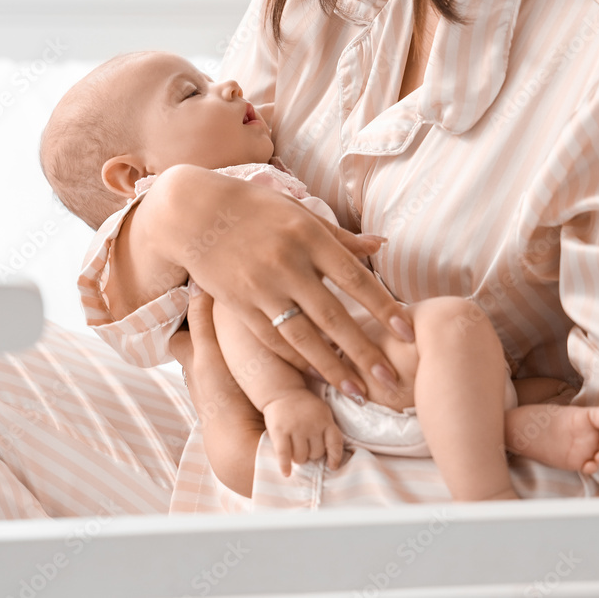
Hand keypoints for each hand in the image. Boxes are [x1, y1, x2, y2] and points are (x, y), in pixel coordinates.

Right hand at [144, 164, 413, 398]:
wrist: (191, 212)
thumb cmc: (252, 207)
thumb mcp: (297, 211)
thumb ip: (339, 236)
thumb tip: (380, 247)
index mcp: (307, 236)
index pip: (354, 278)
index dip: (383, 306)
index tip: (407, 331)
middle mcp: (286, 264)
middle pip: (333, 316)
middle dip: (364, 351)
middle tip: (391, 379)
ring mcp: (261, 288)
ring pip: (303, 337)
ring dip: (333, 368)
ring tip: (358, 391)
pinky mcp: (239, 306)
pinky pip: (273, 339)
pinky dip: (297, 359)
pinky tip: (318, 375)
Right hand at [262, 390, 343, 476]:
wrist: (282, 391)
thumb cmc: (304, 406)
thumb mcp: (322, 412)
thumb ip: (327, 430)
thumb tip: (331, 457)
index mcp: (325, 420)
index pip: (335, 443)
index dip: (335, 457)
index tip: (332, 466)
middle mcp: (312, 425)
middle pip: (316, 454)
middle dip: (311, 454)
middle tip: (305, 447)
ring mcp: (295, 428)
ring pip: (301, 457)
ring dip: (299, 458)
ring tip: (295, 451)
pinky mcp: (280, 431)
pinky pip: (284, 454)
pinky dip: (285, 466)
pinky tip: (286, 472)